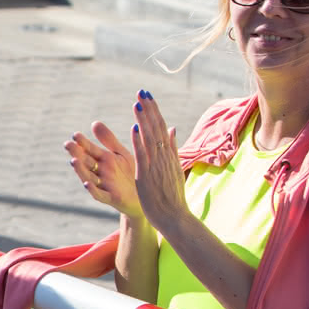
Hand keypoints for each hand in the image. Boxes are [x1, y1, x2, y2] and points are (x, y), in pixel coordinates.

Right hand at [66, 121, 141, 219]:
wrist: (147, 195)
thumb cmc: (131, 173)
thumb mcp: (120, 154)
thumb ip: (108, 140)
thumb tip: (94, 123)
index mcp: (104, 159)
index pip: (90, 149)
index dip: (82, 142)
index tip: (75, 134)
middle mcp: (101, 172)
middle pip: (86, 162)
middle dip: (77, 154)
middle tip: (68, 145)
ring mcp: (104, 185)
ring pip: (89, 177)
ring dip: (80, 170)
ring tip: (73, 161)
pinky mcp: (111, 198)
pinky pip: (99, 194)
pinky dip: (92, 190)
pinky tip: (86, 183)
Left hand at [129, 91, 186, 229]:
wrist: (174, 216)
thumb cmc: (172, 195)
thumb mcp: (174, 168)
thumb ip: (173, 147)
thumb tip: (173, 128)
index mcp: (168, 154)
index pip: (161, 127)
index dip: (154, 111)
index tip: (147, 96)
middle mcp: (164, 157)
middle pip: (157, 128)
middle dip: (149, 109)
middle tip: (141, 92)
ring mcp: (156, 165)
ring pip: (150, 138)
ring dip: (144, 120)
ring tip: (137, 103)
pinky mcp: (147, 176)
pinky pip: (144, 156)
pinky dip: (140, 141)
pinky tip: (134, 128)